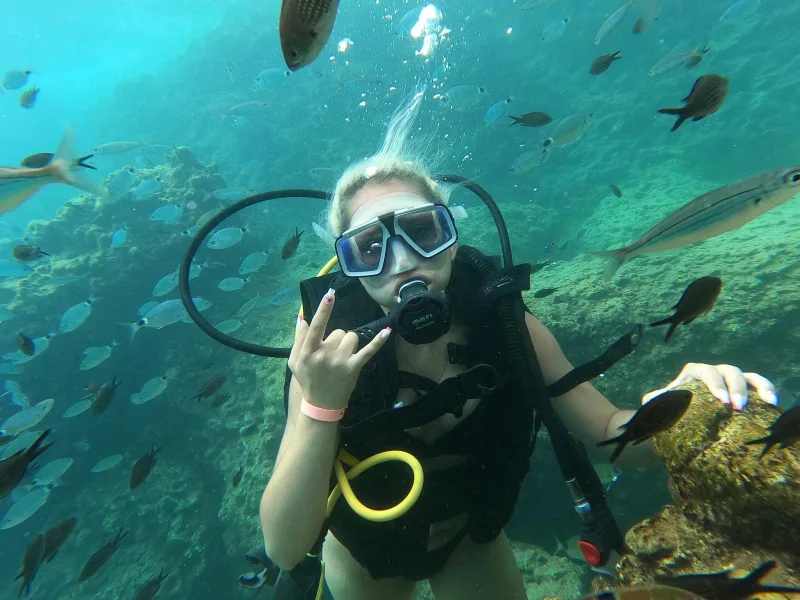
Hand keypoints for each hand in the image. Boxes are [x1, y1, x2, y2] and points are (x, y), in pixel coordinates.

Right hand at [288, 288, 390, 409]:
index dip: (323, 310)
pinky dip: (378, 341)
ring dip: (349, 344)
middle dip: (336, 339)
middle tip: (331, 354)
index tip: (331, 295)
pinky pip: (368, 350)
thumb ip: (298, 338)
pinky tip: (387, 330)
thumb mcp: (295, 361)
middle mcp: (325, 355)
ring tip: (342, 357)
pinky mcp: (355, 367)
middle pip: (338, 331)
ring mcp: (341, 362)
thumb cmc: (307, 379)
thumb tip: (303, 317)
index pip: (317, 327)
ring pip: (351, 337)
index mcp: (308, 351)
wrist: (321, 404)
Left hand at [642, 363, 777, 410]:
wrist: (682, 419)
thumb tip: (648, 400)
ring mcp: (731, 381)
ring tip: (766, 403)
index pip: (703, 371)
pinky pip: (760, 386)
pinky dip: (768, 391)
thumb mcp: (661, 406)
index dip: (713, 383)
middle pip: (728, 371)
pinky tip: (774, 404)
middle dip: (735, 387)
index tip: (721, 401)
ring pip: (748, 376)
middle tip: (738, 407)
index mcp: (694, 373)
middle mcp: (715, 373)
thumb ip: (655, 401)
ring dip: (758, 387)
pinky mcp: (746, 391)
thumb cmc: (671, 410)